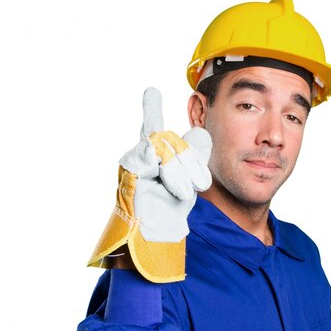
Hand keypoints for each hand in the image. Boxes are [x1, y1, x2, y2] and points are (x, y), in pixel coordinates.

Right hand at [88, 87, 211, 281]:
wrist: (155, 241)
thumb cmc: (168, 214)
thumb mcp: (189, 182)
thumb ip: (193, 158)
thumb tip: (200, 133)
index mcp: (153, 158)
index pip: (153, 127)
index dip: (151, 108)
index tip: (151, 90)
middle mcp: (140, 157)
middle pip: (171, 139)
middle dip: (191, 160)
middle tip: (201, 185)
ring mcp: (133, 164)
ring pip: (165, 146)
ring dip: (181, 170)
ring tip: (186, 192)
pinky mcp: (129, 173)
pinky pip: (153, 157)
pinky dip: (170, 173)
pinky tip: (176, 190)